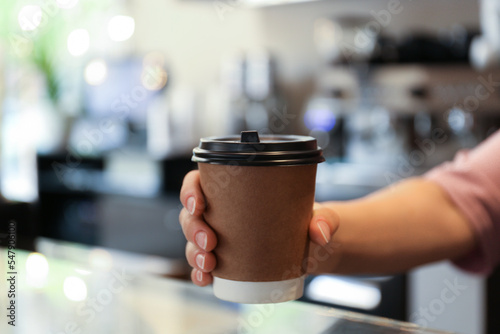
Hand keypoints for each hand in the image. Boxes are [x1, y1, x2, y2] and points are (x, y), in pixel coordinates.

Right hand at [179, 170, 339, 285]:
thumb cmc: (304, 219)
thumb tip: (320, 232)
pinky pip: (202, 266)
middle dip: (194, 228)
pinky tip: (206, 279)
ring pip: (193, 241)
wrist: (309, 247)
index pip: (198, 182)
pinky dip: (199, 273)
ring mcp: (218, 236)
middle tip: (210, 240)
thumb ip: (325, 219)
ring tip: (210, 264)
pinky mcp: (223, 259)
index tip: (199, 204)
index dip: (190, 191)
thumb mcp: (317, 215)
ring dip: (194, 253)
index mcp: (232, 187)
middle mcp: (219, 210)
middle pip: (190, 214)